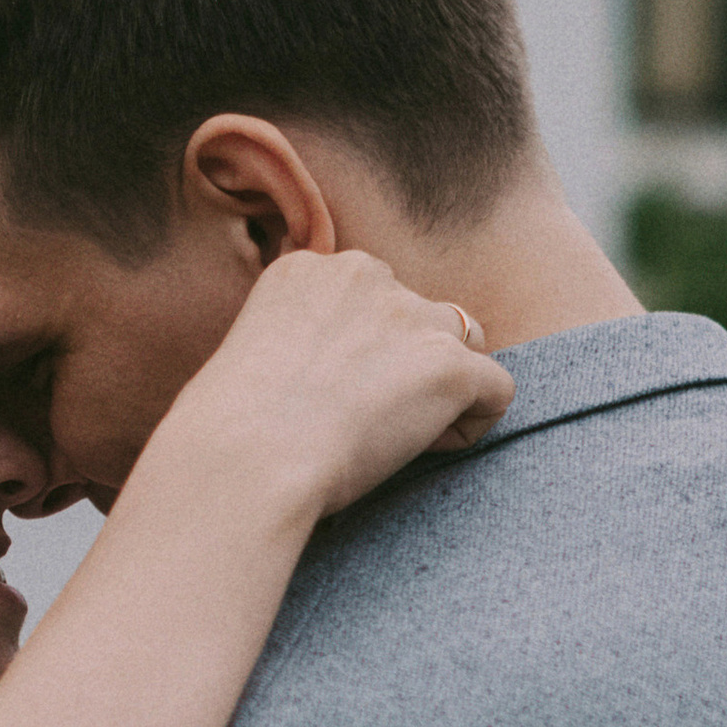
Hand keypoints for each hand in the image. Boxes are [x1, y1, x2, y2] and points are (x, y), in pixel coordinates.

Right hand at [152, 249, 512, 532]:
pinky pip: (496, 390)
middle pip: (421, 313)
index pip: (371, 296)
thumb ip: (297, 341)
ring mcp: (412, 316)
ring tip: (391, 438)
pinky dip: (468, 426)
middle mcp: (364, 275)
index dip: (362, 353)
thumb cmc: (229, 433)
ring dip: (440, 389)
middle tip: (358, 421)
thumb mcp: (250, 356)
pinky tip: (420, 450)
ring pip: (464, 345)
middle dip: (406, 365)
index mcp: (309, 269)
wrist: (244, 457)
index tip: (326, 396)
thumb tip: (330, 378)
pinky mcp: (449, 365)